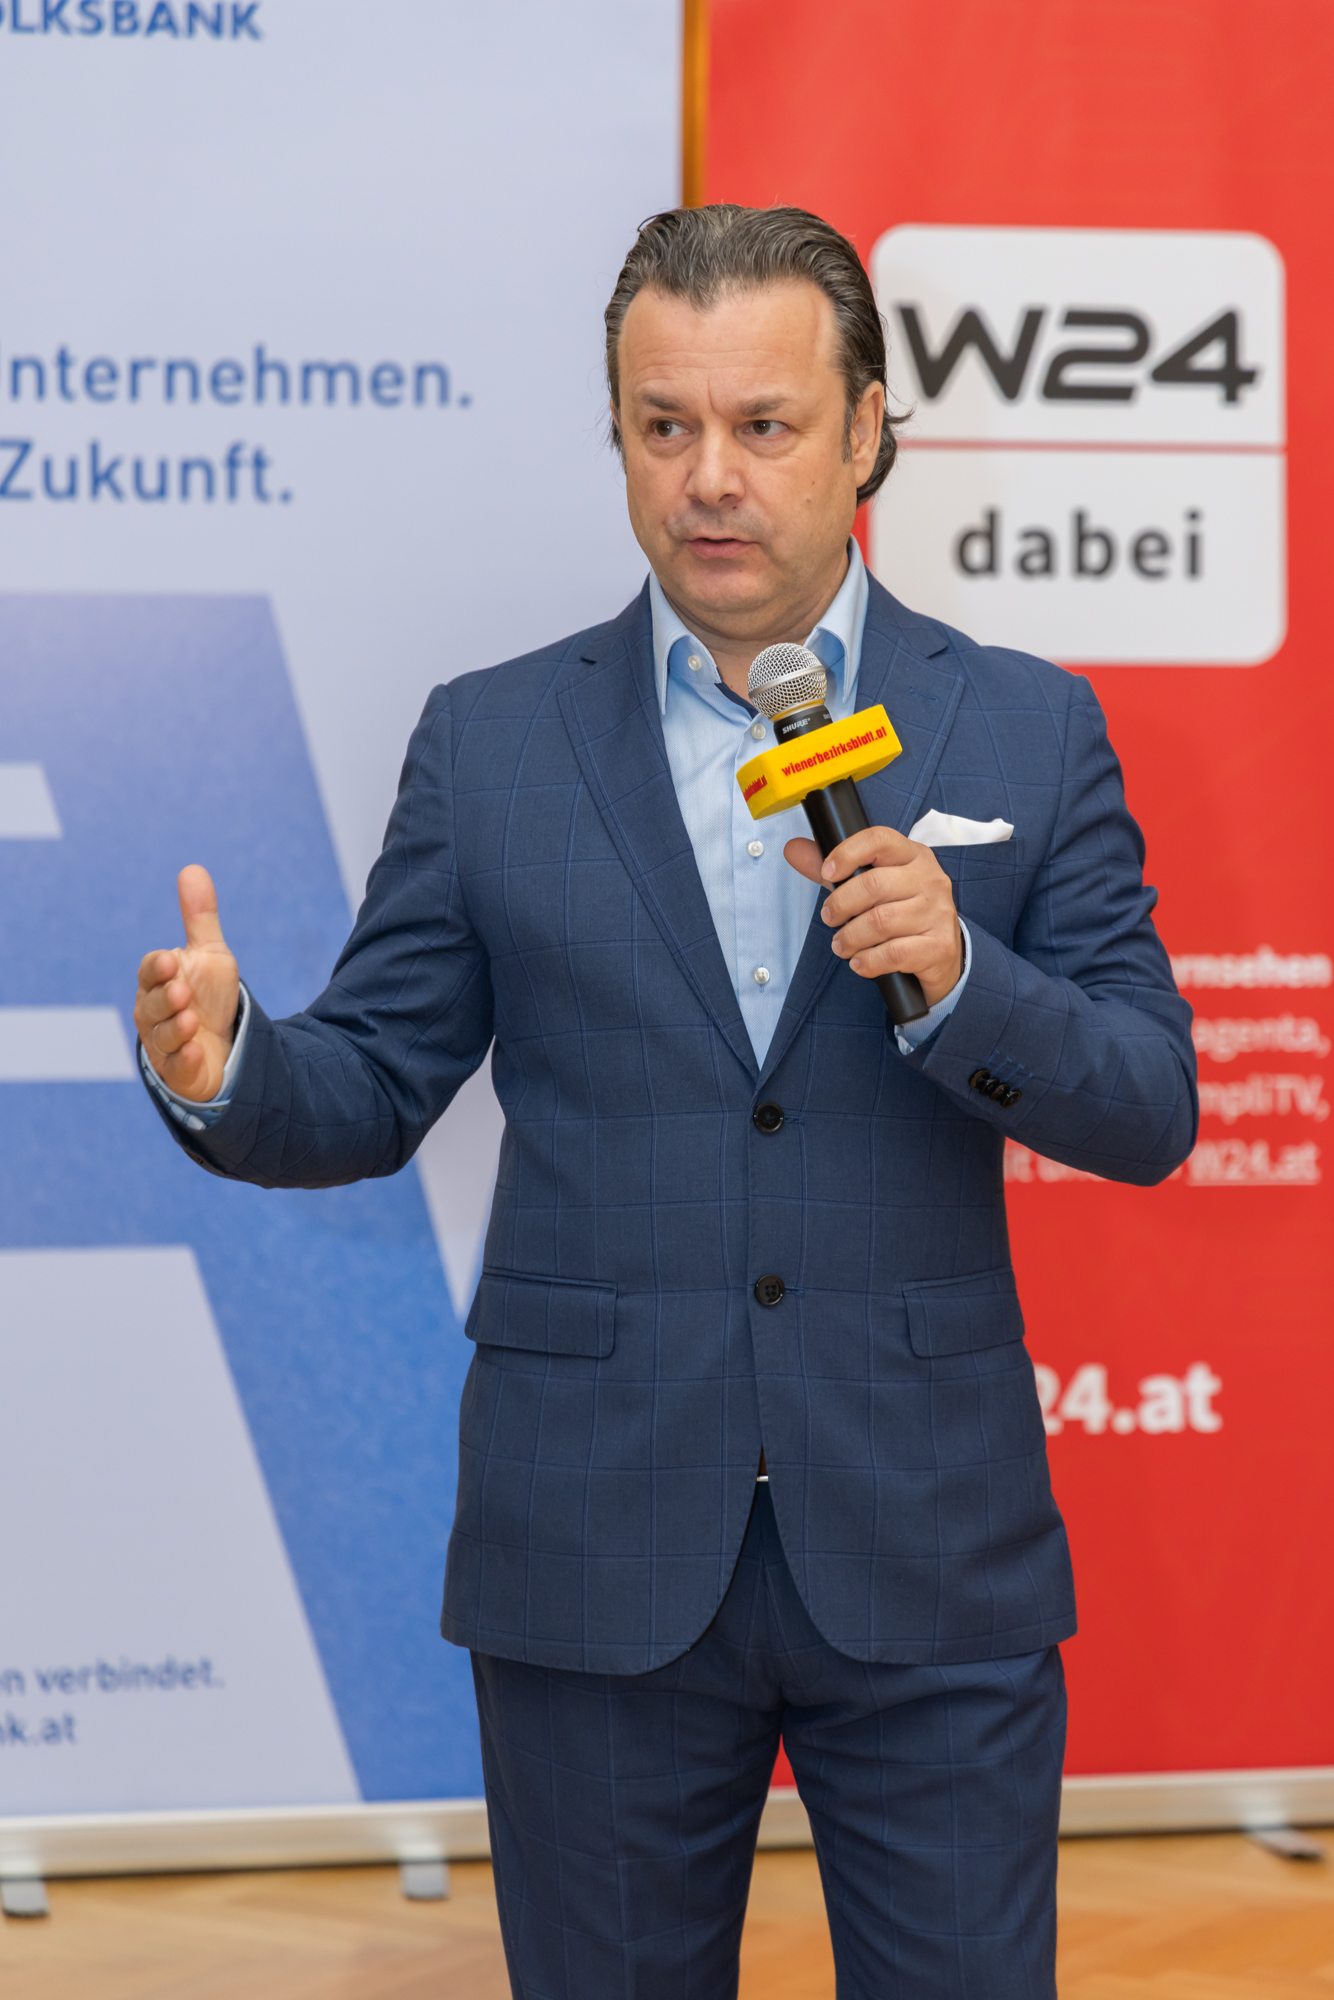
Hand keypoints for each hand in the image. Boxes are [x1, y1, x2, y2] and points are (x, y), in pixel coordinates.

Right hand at [134, 866, 239, 1102]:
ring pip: (161, 1037)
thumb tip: (192, 868)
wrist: (222, 1042)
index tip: (170, 960)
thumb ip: (199, 917)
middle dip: (164, 999)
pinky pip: (176, 1069)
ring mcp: (163, 1045)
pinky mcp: (178, 1072)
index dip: (157, 968)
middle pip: (150, 1005)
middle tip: (181, 991)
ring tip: (192, 1019)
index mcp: (157, 983)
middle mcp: (152, 1013)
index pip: (149, 972)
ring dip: (175, 1028)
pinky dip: (184, 1061)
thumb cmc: (207, 995)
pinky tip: (196, 1052)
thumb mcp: (209, 955)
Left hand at [785, 826, 962, 1005]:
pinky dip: (868, 961)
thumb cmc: (902, 913)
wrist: (943, 954)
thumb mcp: (872, 887)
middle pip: (873, 885)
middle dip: (840, 905)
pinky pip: (893, 953)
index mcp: (913, 856)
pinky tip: (860, 962)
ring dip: (851, 938)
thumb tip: (794, 849)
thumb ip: (834, 870)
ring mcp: (938, 913)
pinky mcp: (939, 946)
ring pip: (881, 922)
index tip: (827, 872)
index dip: (847, 853)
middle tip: (829, 918)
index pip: (879, 840)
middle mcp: (930, 880)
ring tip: (842, 945)